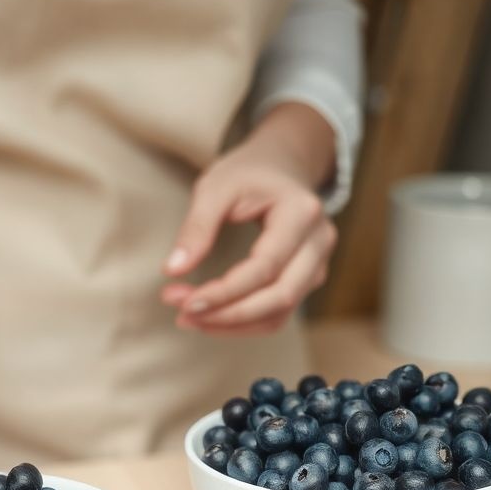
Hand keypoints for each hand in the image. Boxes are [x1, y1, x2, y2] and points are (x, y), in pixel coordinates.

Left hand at [161, 102, 338, 333]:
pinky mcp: (306, 280)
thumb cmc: (247, 173)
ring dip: (232, 323)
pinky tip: (209, 317)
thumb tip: (172, 271)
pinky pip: (277, 314)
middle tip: (182, 315)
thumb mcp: (215, 188)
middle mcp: (319, 242)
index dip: (225, 291)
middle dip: (228, 314)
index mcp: (301, 213)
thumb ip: (196, 228)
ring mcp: (318, 264)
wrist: (281, 166)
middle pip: (280, 297)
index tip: (185, 302)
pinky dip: (243, 322)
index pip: (265, 267)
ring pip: (279, 313)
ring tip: (188, 318)